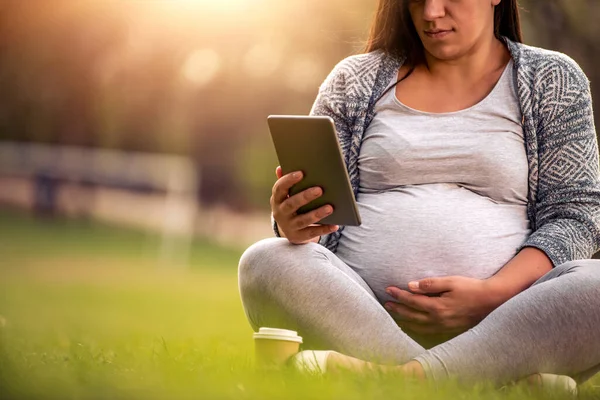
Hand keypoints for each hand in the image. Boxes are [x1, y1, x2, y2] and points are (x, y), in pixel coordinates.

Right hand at [271, 166, 338, 244]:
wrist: (289, 230)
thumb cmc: (291, 205)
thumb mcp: (286, 195)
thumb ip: (285, 182)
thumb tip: (280, 167)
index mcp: (277, 199)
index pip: (279, 188)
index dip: (288, 180)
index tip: (301, 173)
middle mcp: (280, 213)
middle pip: (292, 204)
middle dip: (305, 196)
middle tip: (320, 189)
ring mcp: (289, 226)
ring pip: (303, 220)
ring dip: (317, 214)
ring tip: (330, 207)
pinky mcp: (298, 237)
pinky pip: (312, 233)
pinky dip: (324, 229)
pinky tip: (335, 225)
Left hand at [384, 276, 502, 335]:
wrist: (493, 301)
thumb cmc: (472, 288)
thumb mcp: (451, 281)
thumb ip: (430, 284)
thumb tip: (411, 286)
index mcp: (437, 307)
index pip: (412, 301)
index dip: (399, 295)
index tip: (388, 289)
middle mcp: (439, 320)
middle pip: (412, 315)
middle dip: (397, 309)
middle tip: (386, 304)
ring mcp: (444, 327)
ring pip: (418, 326)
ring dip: (404, 321)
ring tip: (394, 316)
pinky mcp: (450, 330)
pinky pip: (428, 332)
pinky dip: (417, 329)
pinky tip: (412, 326)